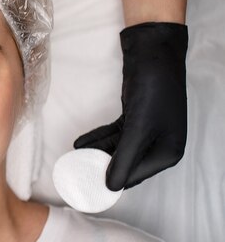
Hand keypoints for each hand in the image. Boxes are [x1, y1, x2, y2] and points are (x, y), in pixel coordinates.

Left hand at [74, 22, 187, 190]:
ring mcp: (147, 131)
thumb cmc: (153, 91)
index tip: (87, 186)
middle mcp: (159, 145)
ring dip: (96, 153)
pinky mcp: (134, 118)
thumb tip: (111, 187)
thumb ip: (124, 159)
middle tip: (76, 173)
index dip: (111, 181)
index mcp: (168, 152)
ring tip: (73, 159)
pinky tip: (80, 143)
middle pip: (126, 163)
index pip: (135, 176)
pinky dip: (98, 139)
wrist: (152, 55)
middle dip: (101, 167)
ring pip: (117, 149)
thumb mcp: (138, 129)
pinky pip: (114, 135)